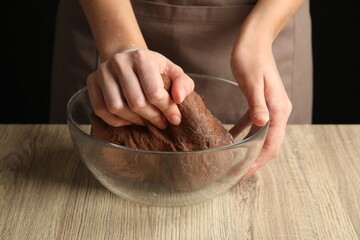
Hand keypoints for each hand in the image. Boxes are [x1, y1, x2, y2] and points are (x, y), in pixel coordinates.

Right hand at [87, 48, 193, 128]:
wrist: (126, 56)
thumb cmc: (152, 67)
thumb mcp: (172, 71)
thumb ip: (183, 84)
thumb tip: (179, 99)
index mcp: (141, 57)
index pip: (154, 92)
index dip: (167, 110)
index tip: (175, 119)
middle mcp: (119, 62)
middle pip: (136, 102)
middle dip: (152, 117)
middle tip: (161, 123)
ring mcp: (103, 72)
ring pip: (116, 108)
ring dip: (134, 120)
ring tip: (145, 121)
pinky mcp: (92, 82)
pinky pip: (101, 110)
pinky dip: (116, 121)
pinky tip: (129, 120)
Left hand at [231, 38, 291, 179]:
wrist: (254, 41)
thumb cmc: (251, 59)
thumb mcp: (252, 82)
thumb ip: (257, 105)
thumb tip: (262, 124)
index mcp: (278, 109)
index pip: (272, 143)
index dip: (259, 161)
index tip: (245, 173)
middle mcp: (278, 111)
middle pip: (270, 144)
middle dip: (255, 160)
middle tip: (238, 173)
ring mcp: (271, 107)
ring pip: (262, 136)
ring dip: (250, 149)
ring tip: (235, 161)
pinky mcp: (261, 103)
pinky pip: (254, 124)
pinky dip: (245, 133)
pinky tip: (231, 138)